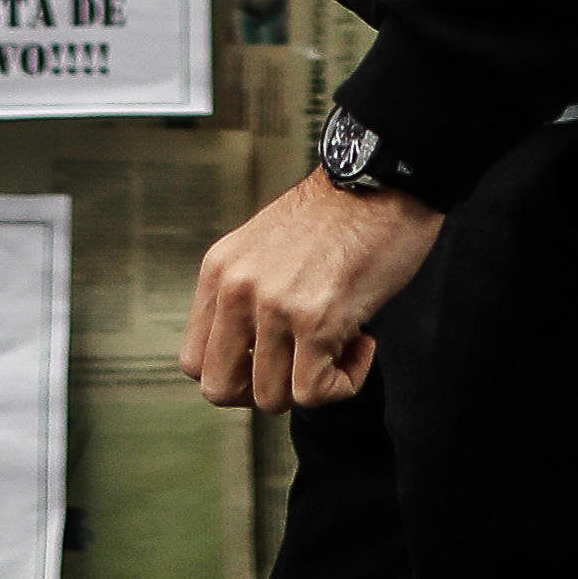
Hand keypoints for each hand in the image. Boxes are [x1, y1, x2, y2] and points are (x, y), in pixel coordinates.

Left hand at [181, 173, 443, 411]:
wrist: (382, 180)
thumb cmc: (338, 214)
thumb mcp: (265, 248)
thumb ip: (248, 294)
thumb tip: (253, 356)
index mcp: (219, 270)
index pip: (195, 359)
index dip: (234, 374)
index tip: (271, 361)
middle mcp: (237, 288)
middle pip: (220, 388)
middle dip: (263, 391)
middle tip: (300, 365)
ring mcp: (273, 305)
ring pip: (270, 398)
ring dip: (312, 384)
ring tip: (341, 343)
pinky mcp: (315, 320)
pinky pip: (316, 392)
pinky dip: (345, 382)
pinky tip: (362, 342)